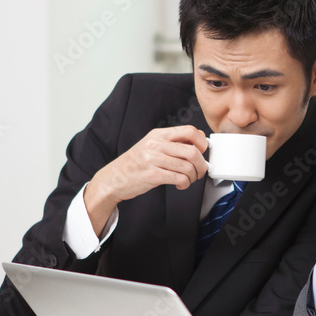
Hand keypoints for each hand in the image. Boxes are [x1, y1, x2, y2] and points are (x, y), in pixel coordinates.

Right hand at [85, 126, 208, 232]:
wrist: (113, 178)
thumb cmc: (135, 163)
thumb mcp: (152, 145)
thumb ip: (172, 143)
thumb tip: (199, 143)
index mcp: (158, 134)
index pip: (190, 131)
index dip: (202, 142)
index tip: (202, 151)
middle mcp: (156, 144)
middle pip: (192, 151)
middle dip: (201, 164)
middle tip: (200, 171)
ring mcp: (153, 160)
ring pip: (187, 167)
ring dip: (193, 176)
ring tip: (189, 179)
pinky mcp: (152, 175)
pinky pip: (179, 179)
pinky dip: (185, 184)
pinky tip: (181, 185)